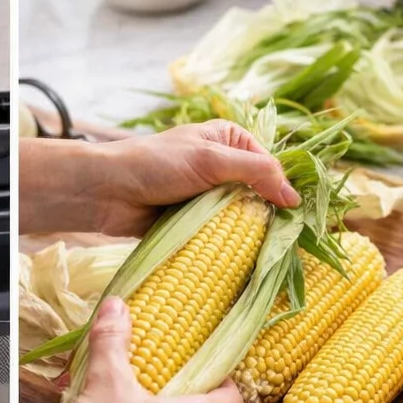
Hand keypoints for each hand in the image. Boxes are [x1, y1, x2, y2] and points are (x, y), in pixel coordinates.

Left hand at [19, 120, 298, 237]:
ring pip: (239, 219)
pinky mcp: (193, 223)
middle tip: (279, 241)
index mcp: (230, 142)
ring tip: (259, 254)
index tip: (293, 216)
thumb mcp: (211, 159)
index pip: (269, 166)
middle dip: (265, 216)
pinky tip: (236, 260)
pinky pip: (218, 237)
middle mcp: (222, 168)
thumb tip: (294, 197)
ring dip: (244, 235)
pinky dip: (224, 247)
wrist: (108, 192)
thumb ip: (256, 173)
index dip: (281, 189)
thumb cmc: (156, 164)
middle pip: (257, 196)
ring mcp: (207, 198)